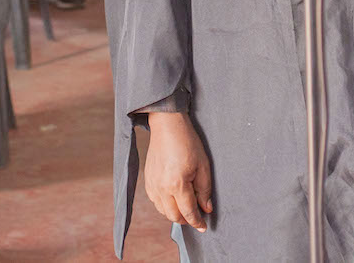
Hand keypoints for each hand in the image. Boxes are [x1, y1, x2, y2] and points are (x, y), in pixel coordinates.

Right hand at [144, 111, 212, 231]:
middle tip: (197, 216)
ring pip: (163, 211)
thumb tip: (206, 208)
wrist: (167, 126)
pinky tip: (174, 199)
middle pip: (173, 216)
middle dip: (186, 220)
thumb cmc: (187, 142)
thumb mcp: (203, 165)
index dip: (197, 221)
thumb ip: (204, 190)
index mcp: (177, 184)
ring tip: (186, 207)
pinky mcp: (147, 180)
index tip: (204, 226)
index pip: (188, 212)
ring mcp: (152, 185)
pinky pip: (155, 201)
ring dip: (175, 214)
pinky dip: (165, 205)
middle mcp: (162, 188)